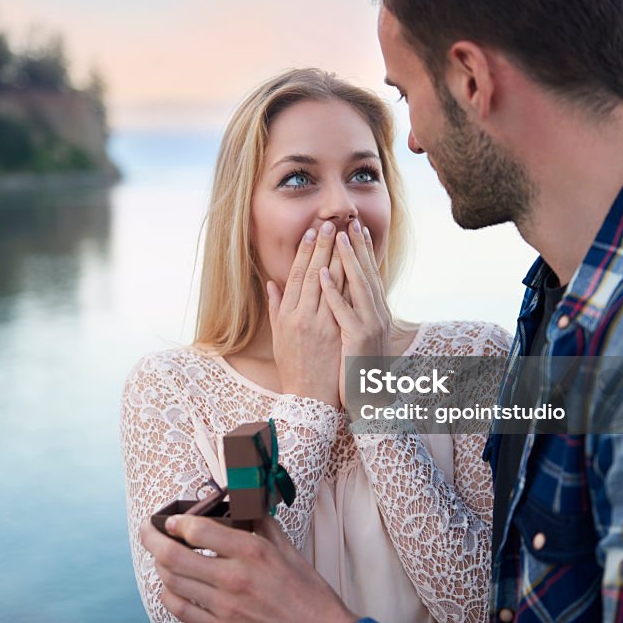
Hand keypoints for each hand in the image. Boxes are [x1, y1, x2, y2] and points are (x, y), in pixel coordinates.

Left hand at [139, 515, 356, 622]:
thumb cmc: (308, 594)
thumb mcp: (289, 551)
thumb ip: (262, 526)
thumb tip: (244, 507)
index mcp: (252, 552)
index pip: (197, 530)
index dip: (176, 521)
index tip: (172, 519)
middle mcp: (234, 578)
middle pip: (173, 556)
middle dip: (151, 539)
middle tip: (147, 530)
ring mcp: (224, 608)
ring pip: (172, 582)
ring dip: (159, 566)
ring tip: (159, 556)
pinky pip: (180, 611)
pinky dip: (170, 594)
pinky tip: (172, 586)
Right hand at [266, 220, 343, 406]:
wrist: (309, 398)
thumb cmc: (294, 367)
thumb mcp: (280, 337)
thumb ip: (276, 308)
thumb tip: (272, 284)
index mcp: (288, 315)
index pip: (296, 275)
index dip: (304, 253)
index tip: (312, 233)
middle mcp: (302, 316)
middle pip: (313, 274)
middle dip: (323, 248)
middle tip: (330, 224)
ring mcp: (320, 325)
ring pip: (330, 284)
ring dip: (338, 257)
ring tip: (345, 236)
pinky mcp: (336, 334)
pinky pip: (343, 302)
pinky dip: (346, 283)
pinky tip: (351, 265)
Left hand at [319, 221, 392, 406]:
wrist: (370, 400)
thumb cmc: (358, 370)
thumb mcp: (356, 337)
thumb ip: (350, 313)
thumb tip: (347, 300)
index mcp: (376, 313)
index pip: (369, 276)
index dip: (362, 252)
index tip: (354, 229)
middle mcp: (378, 315)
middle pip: (367, 273)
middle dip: (357, 246)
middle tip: (349, 221)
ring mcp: (370, 325)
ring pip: (357, 285)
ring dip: (347, 258)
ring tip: (336, 237)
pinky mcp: (358, 337)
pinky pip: (342, 309)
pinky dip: (333, 289)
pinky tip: (323, 272)